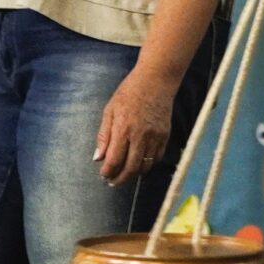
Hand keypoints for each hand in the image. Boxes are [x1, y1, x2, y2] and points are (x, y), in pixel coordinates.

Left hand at [94, 68, 175, 185]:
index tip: (103, 174)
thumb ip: (104, 136)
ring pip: (145, 166)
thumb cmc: (129, 92)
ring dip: (134, 174)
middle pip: (130, 168)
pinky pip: (157, 158)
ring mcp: (154, 137)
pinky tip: (140, 163)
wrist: (156, 81)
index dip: (107, 171)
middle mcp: (140, 136)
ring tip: (126, 174)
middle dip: (120, 179)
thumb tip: (98, 157)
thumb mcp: (110, 110)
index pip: (114, 160)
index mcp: (123, 129)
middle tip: (113, 182)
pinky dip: (148, 165)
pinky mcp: (165, 136)